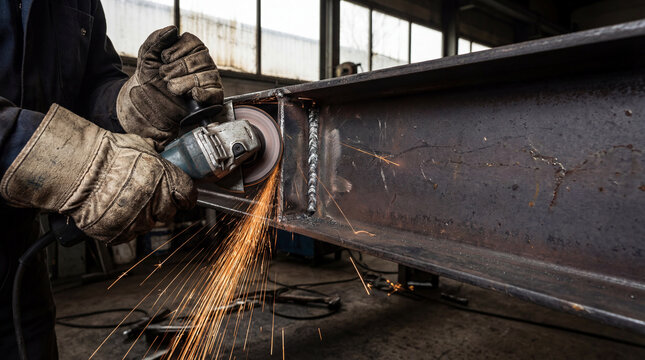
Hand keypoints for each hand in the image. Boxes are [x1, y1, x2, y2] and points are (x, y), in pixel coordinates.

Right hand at [0, 104, 195, 243]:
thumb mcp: (138, 145)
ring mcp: (138, 220)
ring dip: (141, 216)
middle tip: (146, 197)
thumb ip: (155, 154)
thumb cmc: (106, 154)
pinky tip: (113, 211)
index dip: (185, 196)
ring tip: (124, 202)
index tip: (182, 198)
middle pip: (170, 212)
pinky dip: (123, 225)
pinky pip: (128, 234)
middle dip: (162, 206)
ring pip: (148, 224)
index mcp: (166, 179)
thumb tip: (160, 151)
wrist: (77, 169)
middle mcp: (156, 202)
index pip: (188, 194)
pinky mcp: (120, 233)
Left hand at [116, 26, 222, 147]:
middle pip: (200, 59)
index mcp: (191, 49)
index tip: (164, 61)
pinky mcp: (212, 97)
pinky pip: (215, 93)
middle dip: (177, 69)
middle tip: (165, 77)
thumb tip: (173, 29)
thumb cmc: (150, 78)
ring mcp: (210, 79)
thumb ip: (157, 39)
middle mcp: (204, 62)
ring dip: (183, 84)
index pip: (193, 42)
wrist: (148, 104)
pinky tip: (192, 95)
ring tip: (172, 89)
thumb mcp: (147, 56)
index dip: (175, 52)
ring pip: (205, 76)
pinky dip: (202, 94)